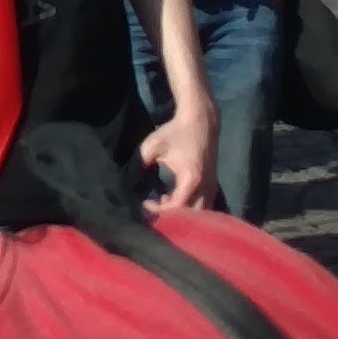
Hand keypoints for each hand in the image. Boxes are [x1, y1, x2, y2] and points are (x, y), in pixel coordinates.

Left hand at [139, 96, 217, 211]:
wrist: (201, 121)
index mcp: (191, 180)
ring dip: (181, 213)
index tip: (144, 203)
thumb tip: (124, 183)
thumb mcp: (152, 147)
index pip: (176, 207)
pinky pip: (204, 205)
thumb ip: (137, 166)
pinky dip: (189, 207)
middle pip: (191, 216)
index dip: (159, 210)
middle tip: (152, 210)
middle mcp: (206, 188)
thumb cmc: (175, 132)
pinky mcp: (213, 185)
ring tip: (161, 202)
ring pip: (200, 213)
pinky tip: (172, 198)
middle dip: (172, 217)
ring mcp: (212, 187)